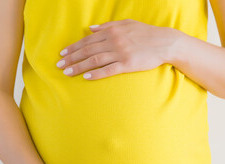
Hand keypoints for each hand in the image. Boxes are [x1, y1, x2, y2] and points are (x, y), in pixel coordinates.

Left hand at [56, 18, 180, 79]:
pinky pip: (108, 70)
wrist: (165, 42)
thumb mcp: (126, 24)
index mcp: (112, 31)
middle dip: (72, 58)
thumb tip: (91, 28)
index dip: (73, 47)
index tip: (63, 54)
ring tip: (67, 73)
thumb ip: (107, 26)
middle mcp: (113, 41)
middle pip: (87, 50)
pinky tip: (86, 77)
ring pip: (94, 60)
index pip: (87, 40)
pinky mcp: (127, 64)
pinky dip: (96, 73)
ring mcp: (120, 53)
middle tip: (60, 66)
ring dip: (79, 67)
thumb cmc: (145, 33)